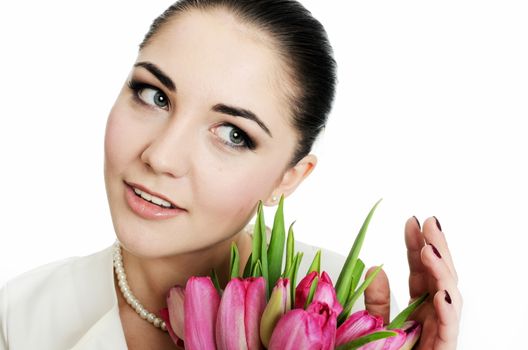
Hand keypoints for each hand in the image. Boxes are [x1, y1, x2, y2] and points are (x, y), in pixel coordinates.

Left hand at [364, 216, 461, 348]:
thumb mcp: (375, 325)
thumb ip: (377, 301)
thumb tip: (374, 269)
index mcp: (418, 310)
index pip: (421, 272)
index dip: (417, 246)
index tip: (411, 221)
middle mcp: (432, 319)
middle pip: (440, 278)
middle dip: (436, 249)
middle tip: (429, 223)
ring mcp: (439, 335)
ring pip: (450, 299)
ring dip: (442, 273)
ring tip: (429, 249)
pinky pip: (448, 333)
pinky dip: (448, 313)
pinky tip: (442, 293)